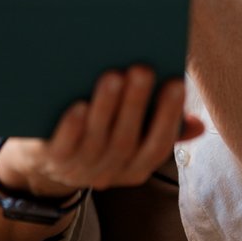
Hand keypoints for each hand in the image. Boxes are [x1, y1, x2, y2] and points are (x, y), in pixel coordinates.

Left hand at [0, 68, 204, 194]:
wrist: (42, 163)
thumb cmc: (96, 136)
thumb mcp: (130, 135)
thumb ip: (160, 127)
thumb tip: (198, 125)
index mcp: (134, 166)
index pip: (157, 145)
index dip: (168, 116)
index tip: (176, 83)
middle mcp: (109, 172)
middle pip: (126, 139)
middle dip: (135, 103)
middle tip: (142, 68)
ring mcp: (78, 169)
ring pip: (96, 141)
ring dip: (106, 108)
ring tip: (112, 75)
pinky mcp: (49, 161)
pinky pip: (63, 148)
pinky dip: (71, 128)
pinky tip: (78, 104)